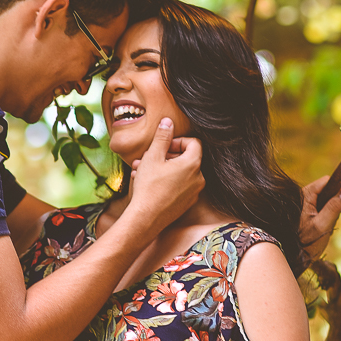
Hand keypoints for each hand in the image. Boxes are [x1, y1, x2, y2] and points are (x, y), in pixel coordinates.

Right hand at [128, 119, 204, 233]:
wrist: (146, 218)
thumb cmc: (149, 187)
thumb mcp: (153, 156)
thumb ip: (162, 137)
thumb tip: (168, 122)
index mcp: (193, 164)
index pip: (193, 142)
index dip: (177, 140)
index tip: (163, 145)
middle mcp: (198, 178)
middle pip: (186, 158)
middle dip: (166, 155)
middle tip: (147, 157)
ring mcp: (194, 192)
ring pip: (180, 173)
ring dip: (162, 168)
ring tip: (141, 170)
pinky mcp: (187, 203)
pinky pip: (179, 186)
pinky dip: (166, 181)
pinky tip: (148, 183)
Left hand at [300, 177, 340, 260]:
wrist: (289, 257)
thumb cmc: (304, 242)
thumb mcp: (322, 225)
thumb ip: (334, 208)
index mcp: (304, 195)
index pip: (326, 182)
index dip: (337, 189)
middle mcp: (301, 197)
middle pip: (325, 192)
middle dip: (332, 206)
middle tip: (328, 222)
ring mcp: (301, 205)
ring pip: (323, 202)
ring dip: (327, 214)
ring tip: (321, 229)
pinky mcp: (302, 214)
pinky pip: (317, 211)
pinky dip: (321, 219)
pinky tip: (317, 230)